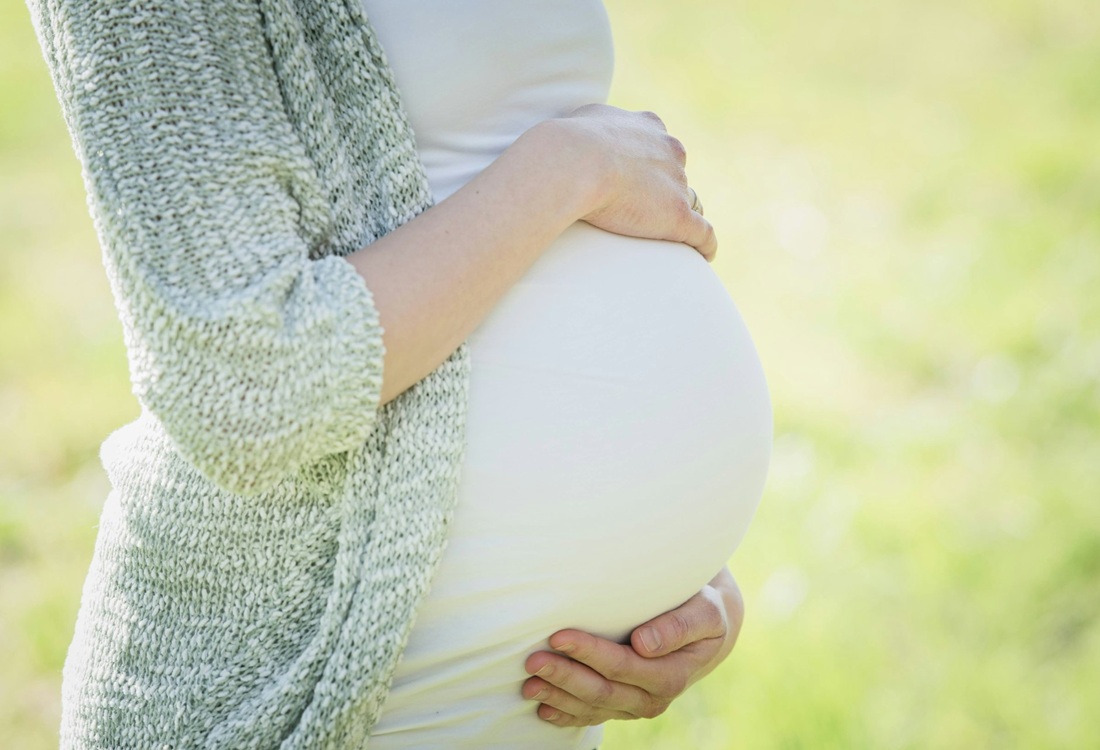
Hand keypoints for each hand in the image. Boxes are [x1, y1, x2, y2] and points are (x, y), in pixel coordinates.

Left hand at [522, 567, 743, 726]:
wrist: (705, 627)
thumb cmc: (701, 609)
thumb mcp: (704, 612)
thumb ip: (679, 625)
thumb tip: (645, 642)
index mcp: (671, 675)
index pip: (623, 666)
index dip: (590, 653)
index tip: (559, 636)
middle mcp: (652, 697)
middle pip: (602, 691)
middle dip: (565, 676)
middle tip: (532, 660)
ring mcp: (634, 706)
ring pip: (592, 707)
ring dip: (558, 696)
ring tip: (528, 684)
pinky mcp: (621, 706)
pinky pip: (592, 715)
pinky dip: (566, 714)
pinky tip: (543, 708)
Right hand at [547, 103, 717, 261]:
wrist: (576, 163)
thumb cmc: (571, 143)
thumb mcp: (586, 119)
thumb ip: (600, 124)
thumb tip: (593, 136)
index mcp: (649, 127)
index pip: (661, 147)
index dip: (652, 164)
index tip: (641, 180)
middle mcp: (670, 151)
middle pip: (676, 174)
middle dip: (666, 189)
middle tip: (644, 210)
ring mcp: (677, 184)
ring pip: (690, 202)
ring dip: (680, 215)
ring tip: (670, 236)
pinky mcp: (678, 215)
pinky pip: (703, 233)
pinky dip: (705, 244)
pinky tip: (704, 254)